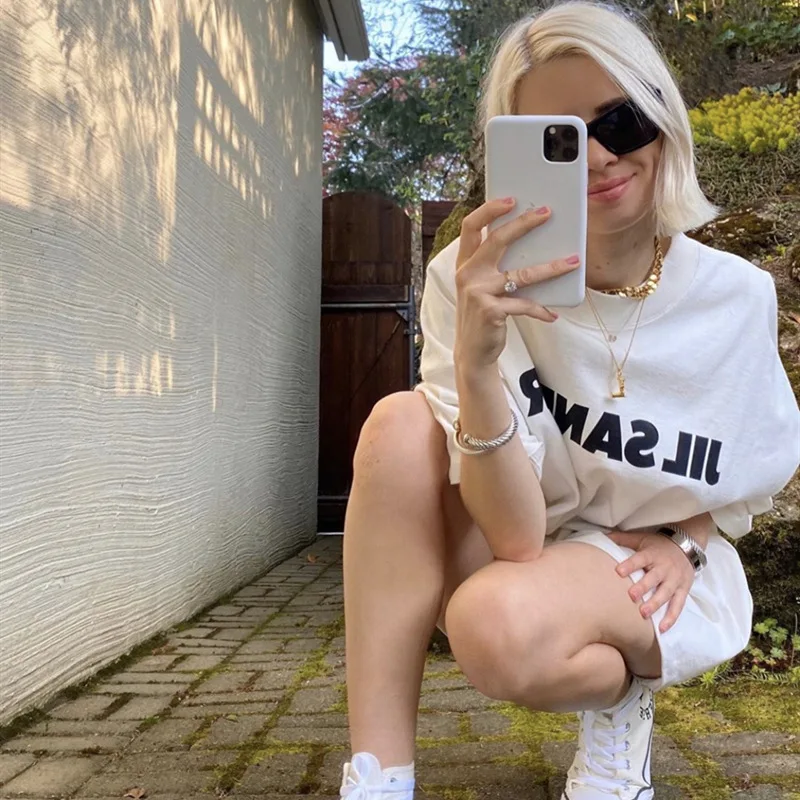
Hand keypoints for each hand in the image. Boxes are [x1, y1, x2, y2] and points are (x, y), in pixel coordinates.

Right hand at [453, 198, 580, 370]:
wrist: (472, 351)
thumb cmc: (481, 315)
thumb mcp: (481, 287)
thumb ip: (495, 267)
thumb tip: (532, 247)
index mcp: (464, 264)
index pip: (471, 227)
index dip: (489, 210)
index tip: (511, 199)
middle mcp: (468, 275)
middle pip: (497, 240)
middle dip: (524, 224)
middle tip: (547, 213)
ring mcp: (478, 292)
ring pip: (521, 274)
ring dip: (551, 268)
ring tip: (573, 262)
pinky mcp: (491, 311)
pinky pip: (524, 304)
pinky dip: (541, 310)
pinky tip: (552, 315)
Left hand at [607, 530, 694, 633]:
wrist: (686, 545)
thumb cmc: (658, 545)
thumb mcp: (641, 538)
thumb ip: (622, 539)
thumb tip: (601, 536)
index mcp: (652, 554)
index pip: (640, 559)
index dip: (630, 565)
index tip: (619, 571)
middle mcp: (664, 567)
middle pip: (654, 578)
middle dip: (643, 587)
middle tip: (631, 596)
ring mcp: (675, 580)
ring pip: (666, 593)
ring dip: (655, 604)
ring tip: (644, 614)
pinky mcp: (683, 590)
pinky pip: (678, 605)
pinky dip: (671, 617)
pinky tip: (662, 628)